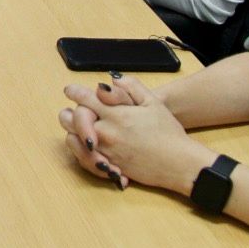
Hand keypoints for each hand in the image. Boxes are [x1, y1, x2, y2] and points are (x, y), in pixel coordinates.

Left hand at [60, 75, 215, 193]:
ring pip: (73, 140)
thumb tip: (111, 80)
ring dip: (73, 132)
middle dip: (70, 112)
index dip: (75, 92)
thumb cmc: (168, 132)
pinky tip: (86, 146)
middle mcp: (106, 133)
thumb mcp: (153, 103)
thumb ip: (131, 87)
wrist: (178, 163)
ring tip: (77, 127)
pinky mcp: (108, 167)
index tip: (70, 90)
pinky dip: (80, 151)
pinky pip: (83, 159)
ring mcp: (105, 151)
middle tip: (70, 110)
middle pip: (72, 119)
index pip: (85, 99)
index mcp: (116, 115)